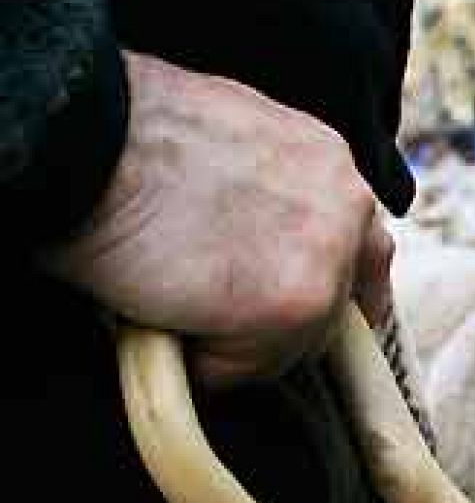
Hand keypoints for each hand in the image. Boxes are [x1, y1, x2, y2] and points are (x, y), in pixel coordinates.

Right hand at [45, 51, 393, 387]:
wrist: (85, 137)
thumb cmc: (129, 134)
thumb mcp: (231, 140)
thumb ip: (272, 192)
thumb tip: (261, 239)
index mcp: (331, 165)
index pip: (361, 249)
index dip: (327, 286)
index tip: (296, 310)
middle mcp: (348, 209)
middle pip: (335, 306)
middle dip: (281, 320)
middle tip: (216, 312)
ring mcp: (328, 261)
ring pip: (294, 344)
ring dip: (237, 342)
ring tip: (175, 305)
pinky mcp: (293, 306)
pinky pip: (247, 368)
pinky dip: (203, 364)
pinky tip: (162, 321)